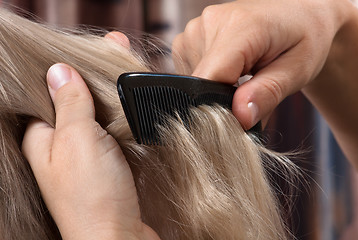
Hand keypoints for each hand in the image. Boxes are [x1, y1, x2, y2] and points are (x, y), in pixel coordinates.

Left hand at [22, 63, 159, 239]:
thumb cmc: (92, 195)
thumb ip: (70, 104)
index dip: (73, 70)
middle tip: (122, 55)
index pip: (52, 92)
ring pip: (100, 117)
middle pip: (79, 102)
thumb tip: (58, 71)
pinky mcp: (111, 166)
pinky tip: (138, 107)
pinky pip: (115, 133)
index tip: (97, 50)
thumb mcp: (77, 139)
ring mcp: (89, 157)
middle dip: (99, 80)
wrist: (121, 238)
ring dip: (115, 98)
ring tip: (133, 73)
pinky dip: (126, 118)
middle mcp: (64, 146)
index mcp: (44, 138)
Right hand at [172, 0, 350, 128]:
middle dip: (221, 100)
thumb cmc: (303, 38)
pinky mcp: (190, 37)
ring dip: (215, 89)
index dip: (219, 107)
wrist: (298, 15)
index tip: (239, 118)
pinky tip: (230, 70)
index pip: (209, 79)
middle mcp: (210, 22)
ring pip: (194, 80)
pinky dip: (209, 79)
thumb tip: (240, 117)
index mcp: (240, 27)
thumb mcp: (298, 70)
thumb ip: (268, 93)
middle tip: (251, 93)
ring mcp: (196, 28)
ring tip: (243, 76)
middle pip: (201, 83)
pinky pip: (191, 71)